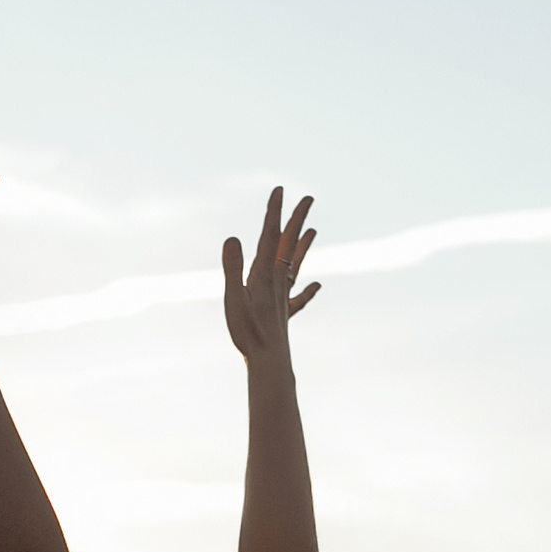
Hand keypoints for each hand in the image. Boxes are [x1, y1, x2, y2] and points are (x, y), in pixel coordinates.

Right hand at [222, 187, 318, 363]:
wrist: (269, 361)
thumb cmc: (248, 332)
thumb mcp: (233, 298)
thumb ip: (232, 268)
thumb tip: (233, 238)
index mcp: (264, 273)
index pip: (270, 235)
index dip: (275, 212)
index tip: (280, 190)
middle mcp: (277, 280)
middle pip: (288, 244)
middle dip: (297, 219)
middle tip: (309, 198)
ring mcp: (284, 296)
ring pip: (296, 264)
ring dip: (303, 246)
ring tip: (313, 230)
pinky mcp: (285, 313)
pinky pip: (299, 297)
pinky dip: (308, 289)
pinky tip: (318, 284)